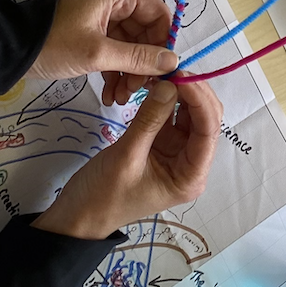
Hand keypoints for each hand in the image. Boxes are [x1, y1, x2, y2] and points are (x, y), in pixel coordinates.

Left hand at [27, 0, 178, 103]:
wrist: (9, 51)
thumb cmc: (55, 44)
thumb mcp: (98, 53)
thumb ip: (138, 58)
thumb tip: (173, 62)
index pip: (158, 14)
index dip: (164, 42)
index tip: (162, 71)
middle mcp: (114, 2)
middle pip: (146, 33)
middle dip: (144, 64)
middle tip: (138, 91)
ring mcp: (102, 19)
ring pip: (131, 47)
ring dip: (130, 73)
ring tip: (122, 98)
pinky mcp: (92, 35)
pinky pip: (115, 52)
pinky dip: (116, 73)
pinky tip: (112, 95)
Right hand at [32, 79, 221, 239]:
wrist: (77, 217)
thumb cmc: (102, 196)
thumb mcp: (126, 156)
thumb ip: (149, 119)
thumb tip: (170, 85)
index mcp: (191, 176)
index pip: (208, 131)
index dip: (199, 99)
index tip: (182, 74)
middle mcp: (190, 164)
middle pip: (203, 121)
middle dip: (192, 94)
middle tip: (171, 69)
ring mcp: (176, 154)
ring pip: (187, 116)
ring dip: (178, 94)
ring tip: (161, 72)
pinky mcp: (160, 146)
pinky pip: (169, 119)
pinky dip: (164, 102)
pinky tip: (155, 84)